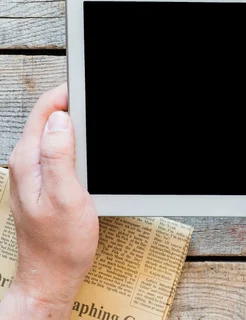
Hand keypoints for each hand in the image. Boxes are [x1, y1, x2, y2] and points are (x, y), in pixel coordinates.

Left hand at [0, 83, 98, 319]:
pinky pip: (60, 151)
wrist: (52, 274)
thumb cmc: (60, 243)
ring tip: (99, 121)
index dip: (68, 94)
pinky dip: (78, 143)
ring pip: (57, 134)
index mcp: (29, 161)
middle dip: (76, 105)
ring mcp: (36, 172)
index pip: (45, 111)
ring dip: (78, 125)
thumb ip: (59, 156)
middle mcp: (27, 162)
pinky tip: (92, 151)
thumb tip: (60, 119)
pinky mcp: (46, 182)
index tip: (90, 86)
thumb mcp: (65, 197)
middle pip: (50, 118)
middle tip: (101, 101)